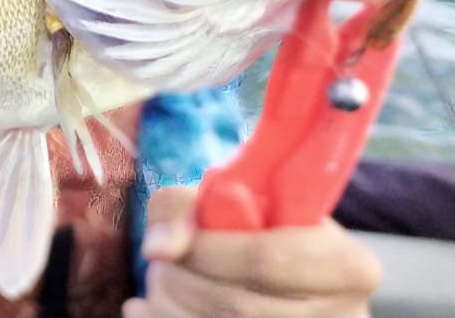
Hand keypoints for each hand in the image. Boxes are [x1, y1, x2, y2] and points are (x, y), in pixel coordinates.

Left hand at [123, 185, 380, 317]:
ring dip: (170, 305)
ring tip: (164, 284)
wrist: (280, 275)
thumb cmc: (251, 228)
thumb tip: (158, 250)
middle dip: (180, 280)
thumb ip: (183, 209)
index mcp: (348, 264)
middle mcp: (347, 316)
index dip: (206, 252)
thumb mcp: (225, 199)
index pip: (265, 260)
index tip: (175, 244)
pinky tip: (156, 310)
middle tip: (161, 264)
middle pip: (237, 306)